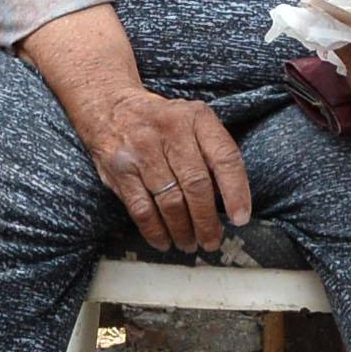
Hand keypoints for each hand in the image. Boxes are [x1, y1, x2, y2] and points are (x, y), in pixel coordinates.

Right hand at [83, 86, 252, 250]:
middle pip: (196, 184)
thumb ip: (211, 152)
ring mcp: (142, 150)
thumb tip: (227, 199)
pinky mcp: (121, 170)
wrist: (110, 108)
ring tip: (189, 243)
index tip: (240, 218)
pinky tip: (164, 241)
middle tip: (212, 241)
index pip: (224, 157)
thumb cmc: (162, 122)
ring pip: (170, 201)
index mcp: (196, 117)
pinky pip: (142, 209)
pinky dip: (155, 231)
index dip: (236, 191)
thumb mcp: (191, 121)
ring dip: (182, 230)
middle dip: (206, 220)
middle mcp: (170, 130)